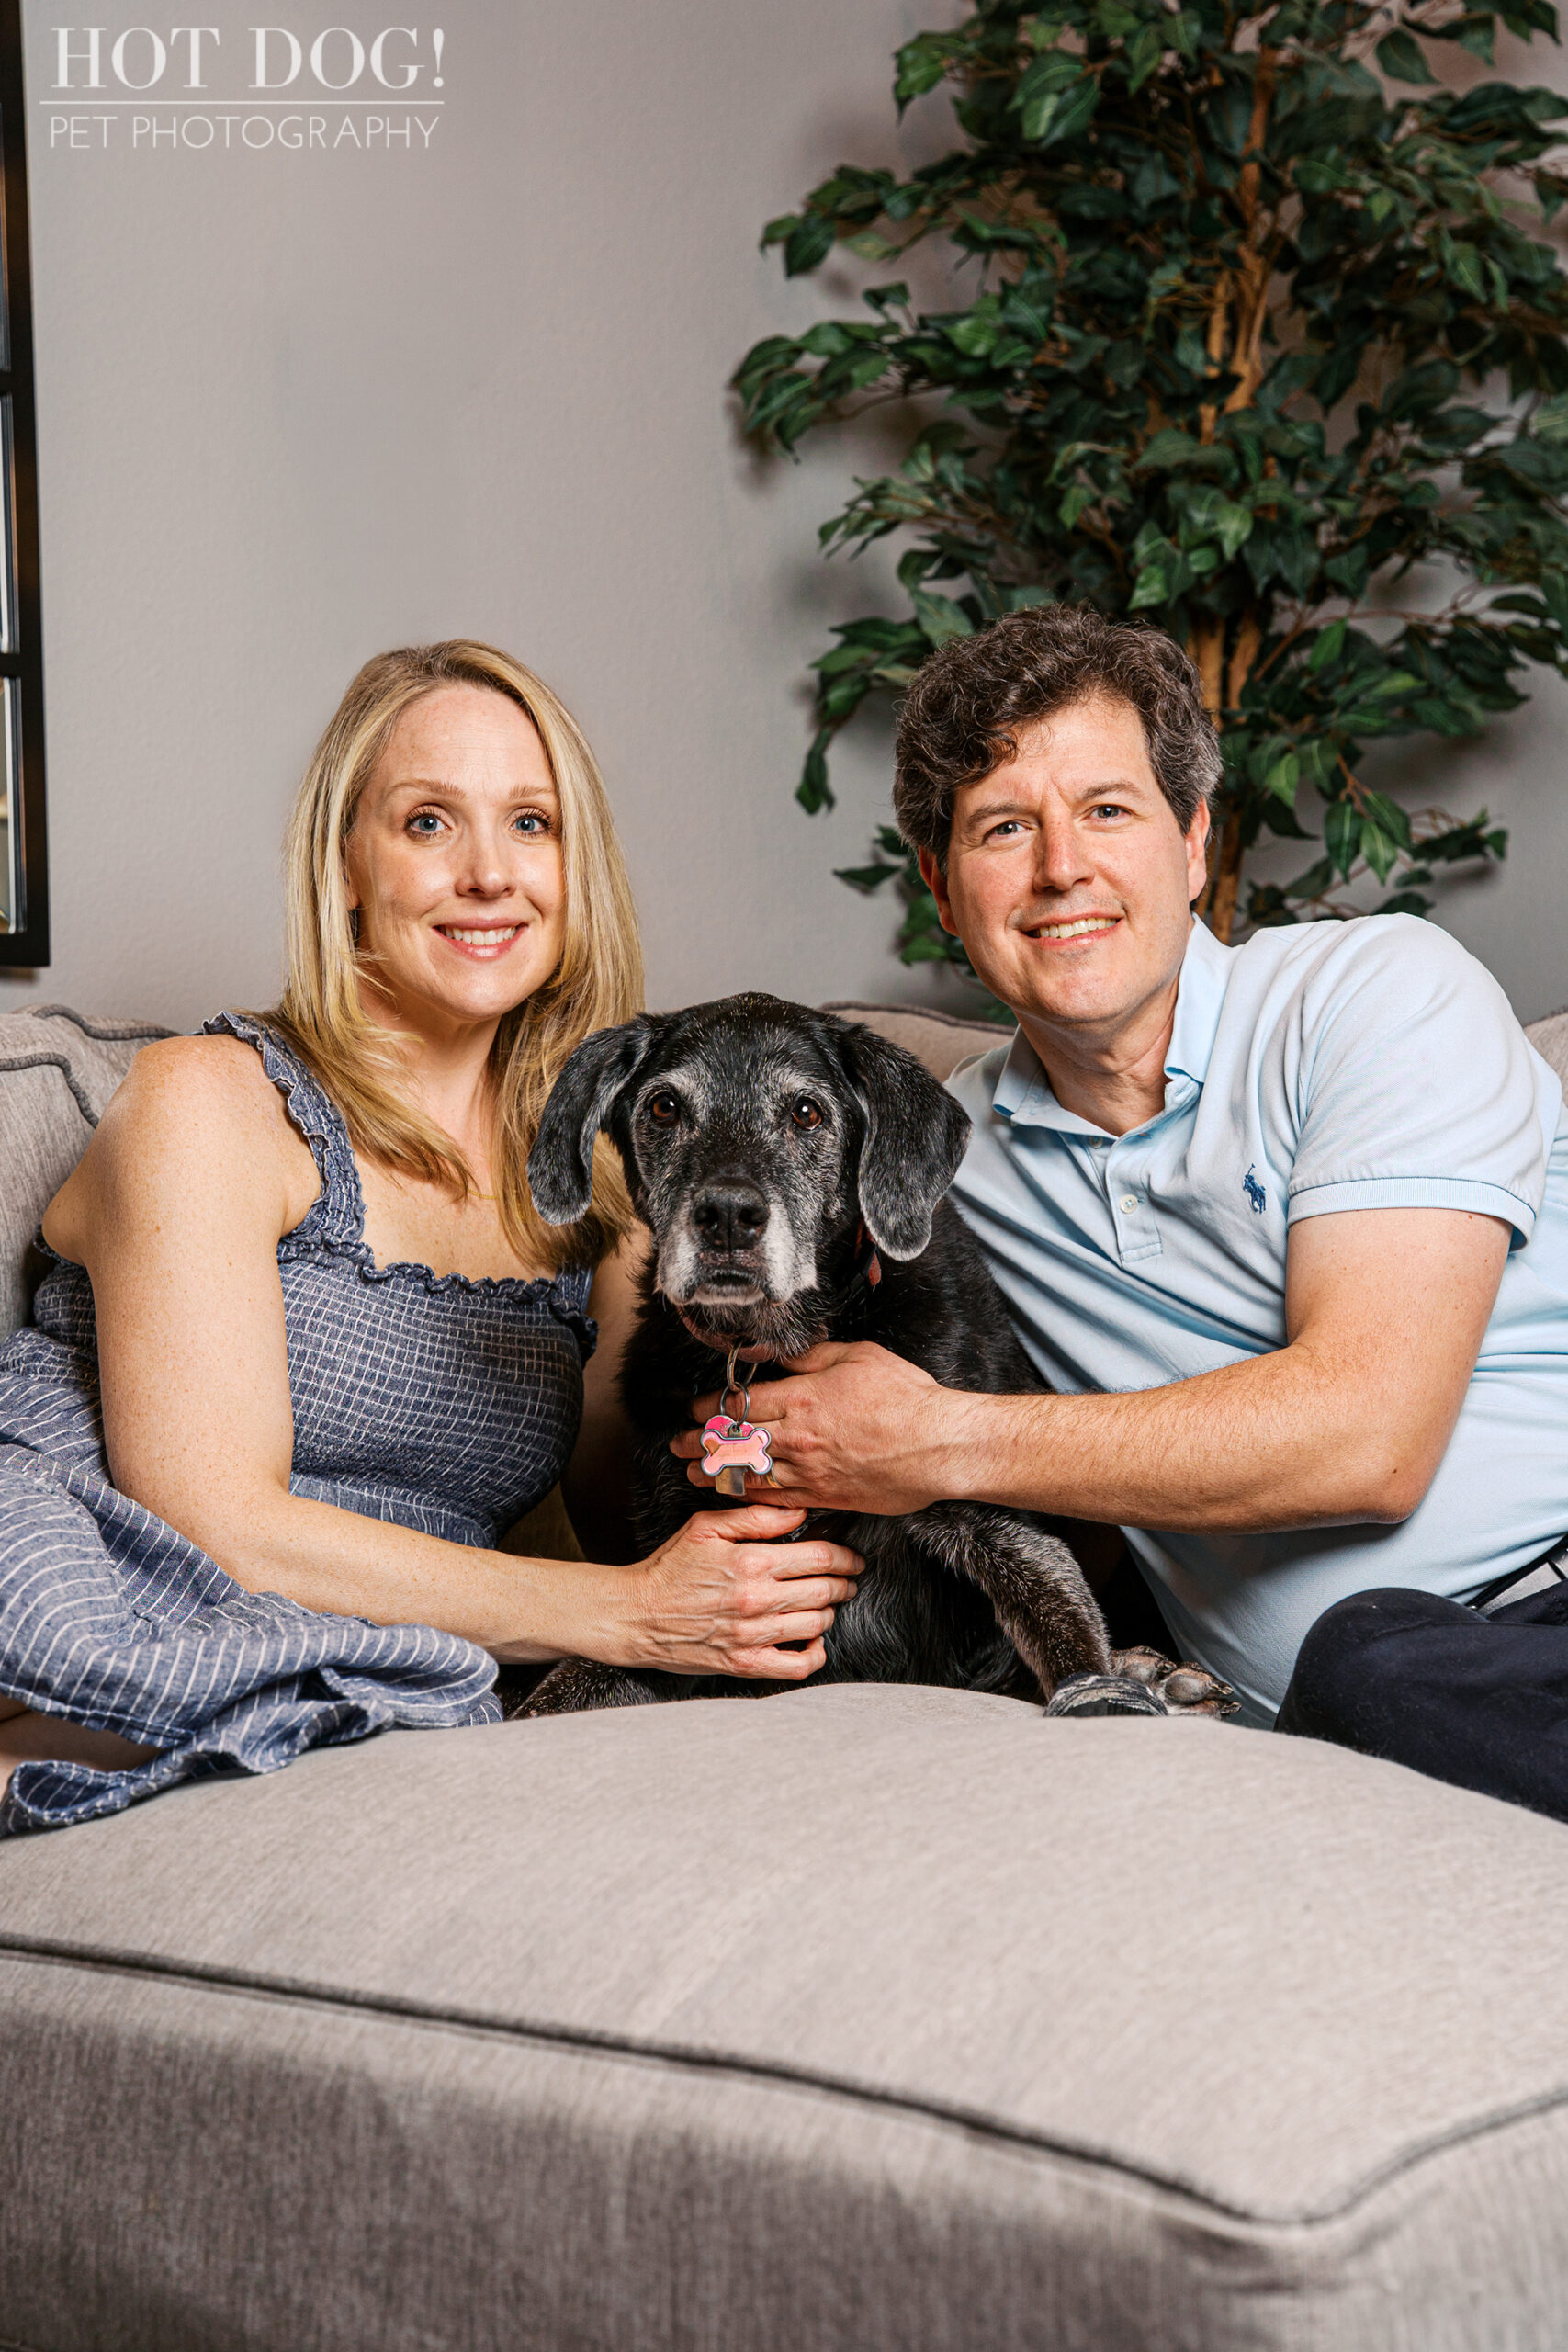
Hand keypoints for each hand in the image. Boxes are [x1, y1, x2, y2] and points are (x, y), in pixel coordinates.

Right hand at [622, 1503, 862, 1679]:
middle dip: (844, 1583)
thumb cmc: (669, 1568)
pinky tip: (813, 1641)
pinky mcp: (743, 1664)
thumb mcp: (706, 1527)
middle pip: (824, 1592)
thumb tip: (800, 1512)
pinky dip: (814, 1655)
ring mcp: (751, 1636)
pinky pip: (796, 1666)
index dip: (844, 1557)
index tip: (852, 1558)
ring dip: (829, 1613)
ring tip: (827, 1604)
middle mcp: (756, 1600)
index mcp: (750, 1562)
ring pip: (816, 1625)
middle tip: (847, 1579)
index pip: (819, 1558)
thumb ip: (756, 1517)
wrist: (635, 1614)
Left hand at [670, 1341, 968, 1515]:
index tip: (695, 1411)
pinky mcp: (827, 1496)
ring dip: (716, 1475)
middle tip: (678, 1447)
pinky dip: (752, 1498)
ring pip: (749, 1475)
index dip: (711, 1409)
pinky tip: (738, 1496)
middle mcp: (799, 1437)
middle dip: (700, 1444)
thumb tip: (777, 1355)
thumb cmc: (906, 1397)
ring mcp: (811, 1471)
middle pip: (735, 1442)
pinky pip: (778, 1500)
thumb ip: (810, 1357)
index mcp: (803, 1398)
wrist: (939, 1445)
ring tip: (694, 1475)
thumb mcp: (857, 1356)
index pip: (741, 1404)